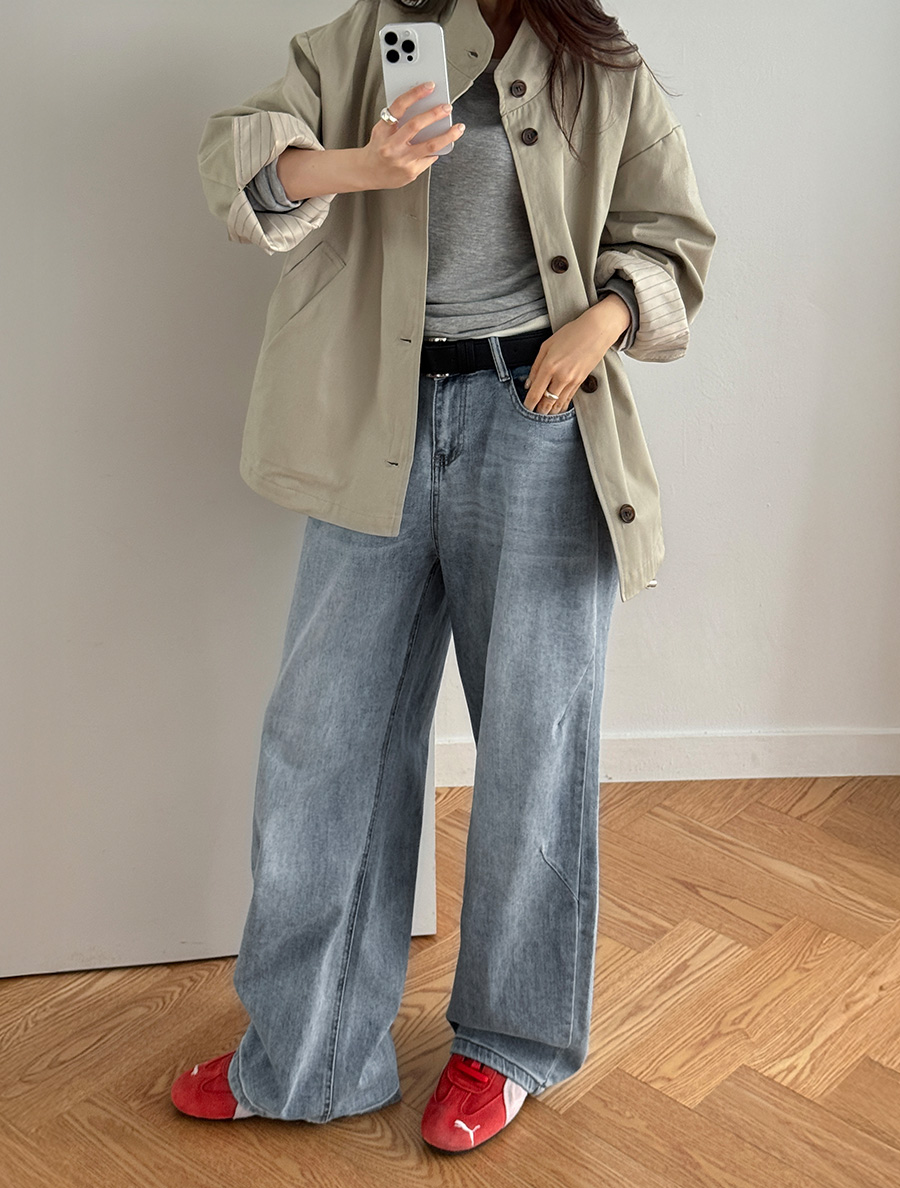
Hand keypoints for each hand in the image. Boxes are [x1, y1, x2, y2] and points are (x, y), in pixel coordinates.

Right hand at [359, 82, 464, 189]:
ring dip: (448, 136)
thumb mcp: (382, 130)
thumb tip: (424, 109)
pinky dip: (434, 151)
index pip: (399, 106)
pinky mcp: (411, 172)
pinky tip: (439, 147)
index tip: (430, 86)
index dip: (416, 93)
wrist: (367, 173)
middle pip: (416, 125)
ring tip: (458, 128)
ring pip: (430, 146)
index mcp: (383, 130)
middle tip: (447, 107)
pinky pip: (428, 159)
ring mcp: (402, 161)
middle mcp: (391, 146)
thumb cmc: (378, 148)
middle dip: (434, 114)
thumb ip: (398, 120)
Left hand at [520, 294, 631, 413]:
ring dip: (550, 411)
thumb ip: (535, 366)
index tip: (525, 407)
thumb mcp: (546, 346)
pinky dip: (561, 406)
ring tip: (544, 414)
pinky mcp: (580, 382)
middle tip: (533, 413)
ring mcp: (572, 381)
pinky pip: (569, 399)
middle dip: (539, 411)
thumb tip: (529, 384)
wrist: (596, 331)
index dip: (529, 404)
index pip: (535, 393)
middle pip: (546, 403)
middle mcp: (560, 376)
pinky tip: (557, 409)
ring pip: (558, 404)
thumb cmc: (571, 334)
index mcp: (549, 366)